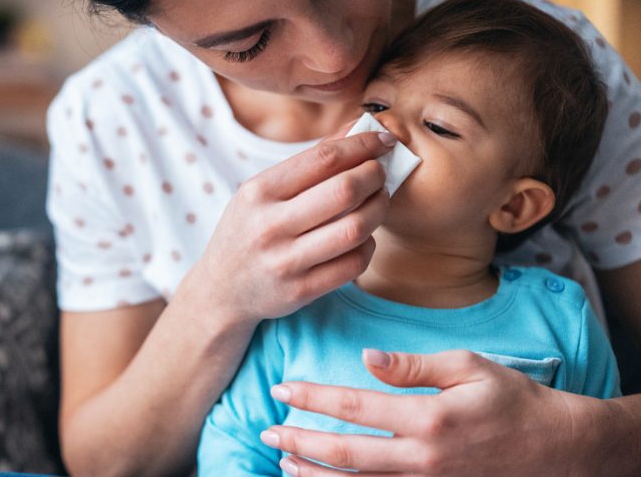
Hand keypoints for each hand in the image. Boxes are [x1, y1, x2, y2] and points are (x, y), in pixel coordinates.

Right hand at [178, 126, 393, 326]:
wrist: (221, 290)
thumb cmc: (247, 231)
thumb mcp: (261, 192)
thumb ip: (308, 163)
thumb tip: (356, 130)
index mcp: (259, 192)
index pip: (323, 159)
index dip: (362, 146)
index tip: (383, 141)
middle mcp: (270, 226)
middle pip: (344, 191)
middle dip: (375, 176)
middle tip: (381, 174)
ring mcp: (285, 261)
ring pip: (355, 229)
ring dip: (378, 210)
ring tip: (378, 202)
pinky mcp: (301, 291)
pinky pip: (353, 264)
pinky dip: (368, 246)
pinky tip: (364, 237)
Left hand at [262, 349, 595, 475]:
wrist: (555, 451)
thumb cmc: (512, 401)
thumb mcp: (469, 368)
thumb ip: (414, 366)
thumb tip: (367, 358)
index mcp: (428, 418)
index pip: (355, 406)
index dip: (313, 397)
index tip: (282, 388)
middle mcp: (421, 458)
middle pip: (344, 452)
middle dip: (300, 440)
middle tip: (268, 428)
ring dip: (313, 473)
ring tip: (282, 459)